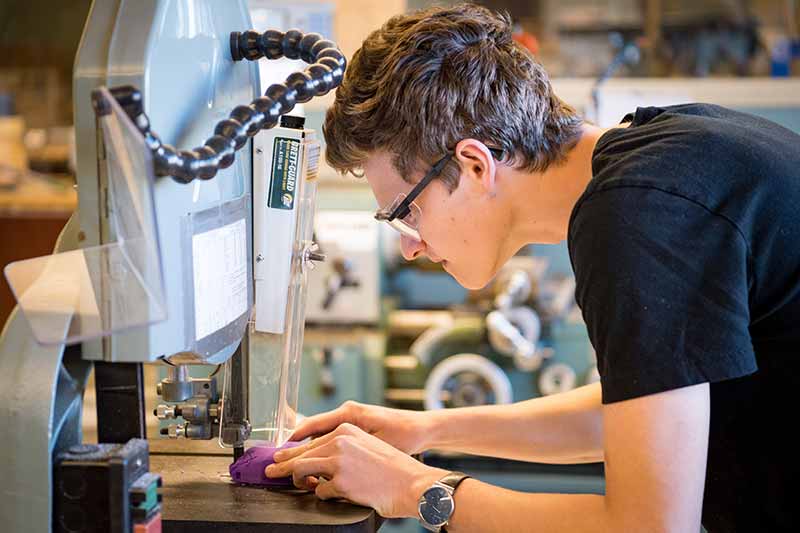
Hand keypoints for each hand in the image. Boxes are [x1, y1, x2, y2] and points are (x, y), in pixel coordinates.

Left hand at [266, 422, 446, 517]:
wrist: (412, 483)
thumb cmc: (392, 469)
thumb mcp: (366, 447)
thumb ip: (342, 448)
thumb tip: (315, 461)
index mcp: (346, 429)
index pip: (311, 440)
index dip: (292, 451)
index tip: (280, 456)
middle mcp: (340, 441)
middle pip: (300, 454)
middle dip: (282, 465)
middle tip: (270, 471)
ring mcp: (339, 461)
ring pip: (301, 471)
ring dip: (299, 481)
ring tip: (303, 486)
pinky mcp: (340, 482)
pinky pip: (319, 492)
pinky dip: (325, 495)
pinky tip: (335, 494)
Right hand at [291, 400, 432, 454]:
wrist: (421, 429)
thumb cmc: (404, 435)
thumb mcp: (376, 443)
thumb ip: (351, 449)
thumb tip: (326, 461)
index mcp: (349, 414)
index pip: (314, 424)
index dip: (295, 438)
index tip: (281, 451)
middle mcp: (347, 413)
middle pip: (313, 430)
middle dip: (296, 446)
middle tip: (278, 460)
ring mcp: (351, 419)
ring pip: (321, 434)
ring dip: (307, 447)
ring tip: (292, 463)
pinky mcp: (355, 425)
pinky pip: (331, 435)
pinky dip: (320, 446)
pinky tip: (315, 460)